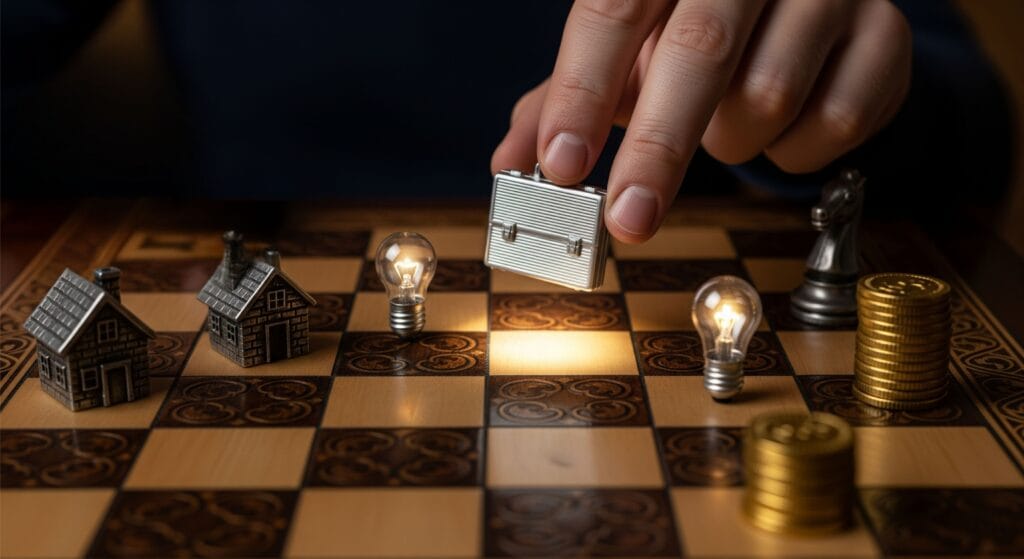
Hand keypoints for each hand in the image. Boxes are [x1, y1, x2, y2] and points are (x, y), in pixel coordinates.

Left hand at [491, 0, 910, 241]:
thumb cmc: (692, 33)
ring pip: (767, 96)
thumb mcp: (623, 56)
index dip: (582, 90)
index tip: (560, 167)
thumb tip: (509, 164)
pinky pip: (834, 123)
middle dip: (657, 150)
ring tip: (724, 122)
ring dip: (730, 140)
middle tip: (628, 221)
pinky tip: (781, 123)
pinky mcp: (885, 33)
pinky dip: (793, 152)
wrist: (798, 10)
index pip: (613, 11)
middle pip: (698, 52)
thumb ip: (562, 102)